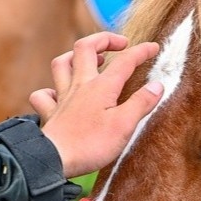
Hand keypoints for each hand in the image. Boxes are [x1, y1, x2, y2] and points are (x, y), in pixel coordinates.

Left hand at [30, 32, 162, 178]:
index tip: (154, 48)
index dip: (141, 51)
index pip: (124, 61)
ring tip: (89, 59)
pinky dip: (50, 90)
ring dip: (74, 56)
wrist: (54, 161)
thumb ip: (141, 103)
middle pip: (85, 47)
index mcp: (101, 87)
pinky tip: (58, 94)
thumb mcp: (124, 125)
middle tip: (119, 44)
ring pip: (61, 64)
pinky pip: (43, 95)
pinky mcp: (50, 113)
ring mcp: (62, 98)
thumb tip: (157, 85)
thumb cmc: (91, 145)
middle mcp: (80, 86)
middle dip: (103, 39)